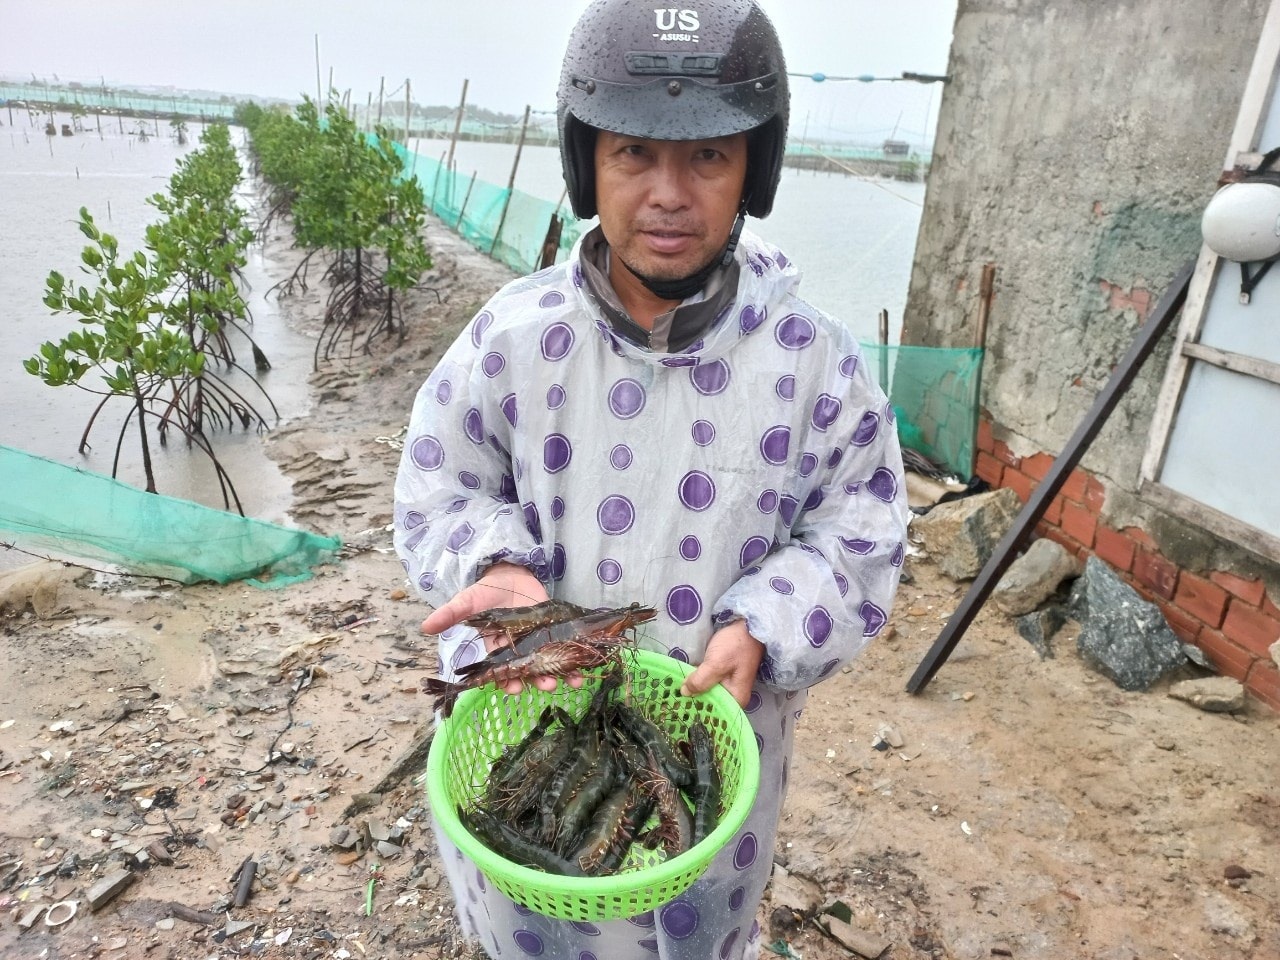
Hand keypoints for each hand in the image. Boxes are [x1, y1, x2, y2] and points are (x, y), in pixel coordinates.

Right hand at [420, 562, 572, 695]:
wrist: (511, 573)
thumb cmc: (486, 592)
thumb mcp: (468, 601)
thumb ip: (450, 614)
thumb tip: (424, 627)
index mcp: (497, 651)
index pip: (502, 673)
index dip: (506, 683)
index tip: (512, 688)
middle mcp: (519, 652)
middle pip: (530, 674)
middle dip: (538, 682)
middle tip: (547, 685)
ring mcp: (539, 644)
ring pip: (551, 666)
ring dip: (562, 676)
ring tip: (572, 682)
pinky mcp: (556, 633)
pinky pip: (567, 651)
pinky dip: (576, 662)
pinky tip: (585, 669)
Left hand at [680, 619, 763, 707]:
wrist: (748, 624)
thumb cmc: (736, 645)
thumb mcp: (716, 663)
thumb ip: (700, 680)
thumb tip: (684, 693)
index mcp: (736, 698)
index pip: (716, 714)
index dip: (697, 713)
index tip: (678, 711)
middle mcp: (733, 695)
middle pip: (710, 703)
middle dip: (693, 701)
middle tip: (670, 702)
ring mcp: (727, 683)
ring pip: (707, 691)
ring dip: (693, 690)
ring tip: (672, 694)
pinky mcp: (722, 673)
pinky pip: (707, 682)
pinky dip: (697, 681)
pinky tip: (683, 681)